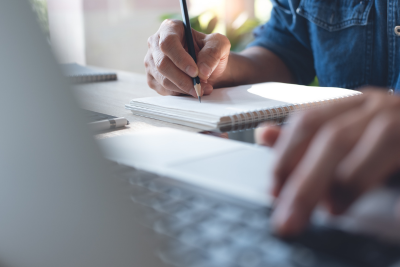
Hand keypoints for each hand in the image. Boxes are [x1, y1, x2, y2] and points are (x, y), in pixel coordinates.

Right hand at [145, 19, 230, 96]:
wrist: (206, 67)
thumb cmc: (210, 52)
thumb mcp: (219, 45)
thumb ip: (213, 53)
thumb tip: (202, 71)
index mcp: (170, 28)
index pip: (168, 43)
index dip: (180, 59)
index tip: (195, 72)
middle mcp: (155, 43)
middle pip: (162, 64)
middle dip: (183, 79)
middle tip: (200, 87)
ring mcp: (151, 62)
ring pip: (163, 80)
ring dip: (184, 88)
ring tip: (202, 89)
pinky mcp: (152, 78)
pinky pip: (164, 90)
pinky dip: (180, 93)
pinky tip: (192, 90)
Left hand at [257, 89, 399, 235]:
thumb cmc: (383, 136)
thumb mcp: (340, 132)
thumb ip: (303, 138)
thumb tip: (263, 134)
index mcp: (351, 103)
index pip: (308, 120)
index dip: (286, 156)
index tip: (274, 190)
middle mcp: (379, 106)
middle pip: (335, 136)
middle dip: (307, 180)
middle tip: (290, 217)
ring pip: (380, 140)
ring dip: (351, 182)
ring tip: (334, 210)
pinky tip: (396, 213)